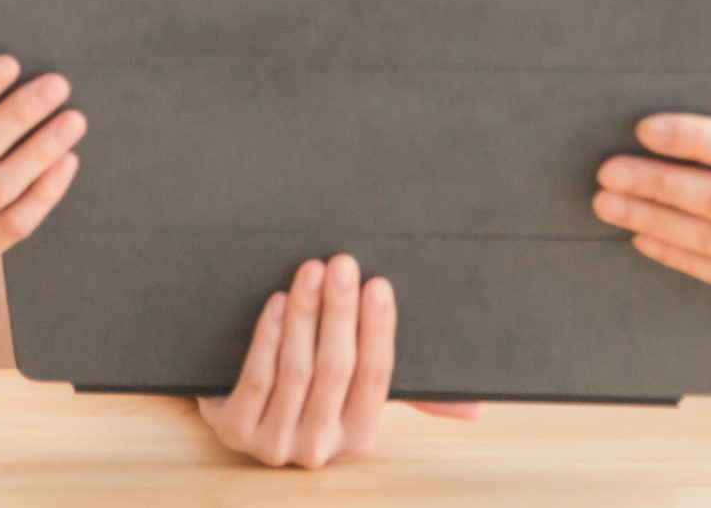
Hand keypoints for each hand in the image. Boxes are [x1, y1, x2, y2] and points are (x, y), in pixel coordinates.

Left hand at [197, 257, 479, 469]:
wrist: (242, 417)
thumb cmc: (313, 395)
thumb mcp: (358, 395)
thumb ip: (415, 396)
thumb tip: (475, 409)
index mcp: (360, 437)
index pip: (376, 377)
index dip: (378, 329)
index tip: (379, 285)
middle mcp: (320, 447)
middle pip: (335, 369)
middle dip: (340, 311)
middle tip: (343, 263)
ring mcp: (275, 443)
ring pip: (296, 369)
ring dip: (305, 313)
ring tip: (311, 270)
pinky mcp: (235, 431)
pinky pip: (257, 378)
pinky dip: (268, 336)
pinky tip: (277, 302)